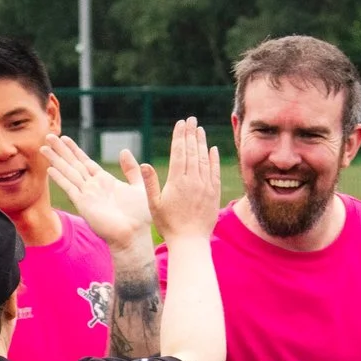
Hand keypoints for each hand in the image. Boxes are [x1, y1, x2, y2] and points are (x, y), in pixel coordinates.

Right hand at [42, 134, 153, 251]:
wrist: (134, 236)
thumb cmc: (139, 216)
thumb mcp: (139, 186)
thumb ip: (131, 169)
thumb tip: (124, 151)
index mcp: (104, 181)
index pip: (85, 161)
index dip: (74, 150)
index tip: (64, 138)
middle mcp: (93, 186)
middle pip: (73, 163)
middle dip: (61, 150)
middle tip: (48, 135)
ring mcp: (87, 195)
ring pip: (69, 172)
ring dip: (56, 160)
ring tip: (44, 147)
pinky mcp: (84, 204)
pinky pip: (70, 187)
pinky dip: (60, 178)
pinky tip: (50, 169)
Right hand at [153, 116, 220, 243]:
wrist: (190, 241)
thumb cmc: (168, 225)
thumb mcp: (154, 205)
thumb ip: (150, 183)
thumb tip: (145, 164)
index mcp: (177, 181)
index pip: (179, 152)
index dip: (180, 136)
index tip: (181, 123)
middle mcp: (193, 180)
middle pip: (192, 151)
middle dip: (191, 134)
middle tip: (191, 119)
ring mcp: (206, 186)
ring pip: (204, 158)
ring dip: (202, 142)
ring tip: (200, 130)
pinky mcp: (214, 193)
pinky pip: (215, 171)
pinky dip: (214, 159)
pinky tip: (212, 149)